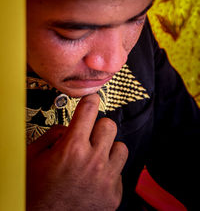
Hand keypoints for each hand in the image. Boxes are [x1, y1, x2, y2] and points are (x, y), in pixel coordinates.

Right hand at [26, 94, 127, 209]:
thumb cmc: (35, 194)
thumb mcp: (33, 157)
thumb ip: (52, 135)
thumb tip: (68, 128)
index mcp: (72, 149)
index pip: (89, 109)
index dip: (90, 100)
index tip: (91, 100)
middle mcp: (93, 162)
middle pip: (109, 125)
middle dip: (97, 127)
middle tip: (88, 136)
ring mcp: (106, 180)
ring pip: (120, 146)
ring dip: (108, 148)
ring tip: (94, 157)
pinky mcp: (114, 195)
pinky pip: (120, 171)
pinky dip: (109, 171)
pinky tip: (94, 177)